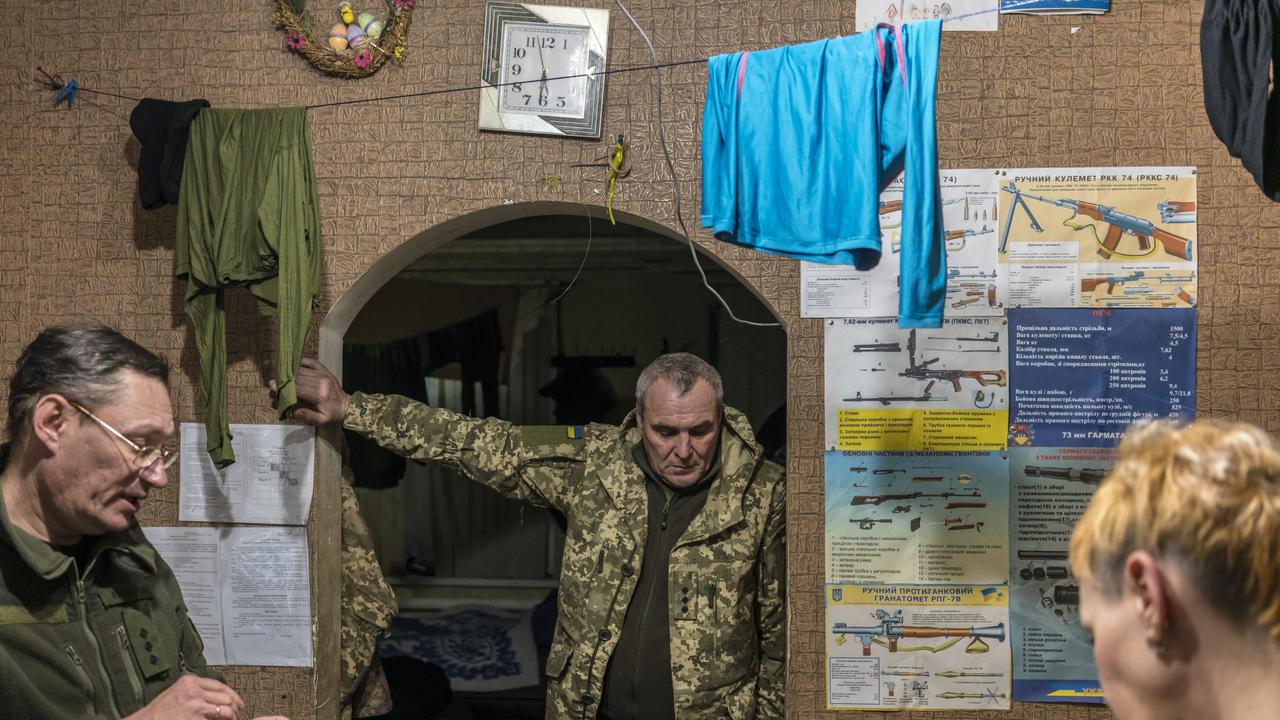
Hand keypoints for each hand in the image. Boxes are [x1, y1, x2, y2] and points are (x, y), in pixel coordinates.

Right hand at [124, 675, 248, 719]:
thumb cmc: (160, 711)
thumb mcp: (177, 692)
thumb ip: (196, 691)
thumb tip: (218, 698)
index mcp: (190, 681)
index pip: (220, 685)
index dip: (233, 695)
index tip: (238, 702)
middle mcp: (194, 690)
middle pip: (225, 696)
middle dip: (234, 707)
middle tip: (236, 714)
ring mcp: (195, 704)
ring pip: (225, 709)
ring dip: (231, 716)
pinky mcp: (195, 718)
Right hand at [271, 358, 348, 426]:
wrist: (346, 406)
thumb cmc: (332, 414)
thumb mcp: (321, 420)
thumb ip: (307, 416)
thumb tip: (293, 412)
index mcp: (319, 394)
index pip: (298, 388)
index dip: (284, 387)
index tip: (272, 386)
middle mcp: (321, 381)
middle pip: (298, 379)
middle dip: (283, 381)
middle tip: (271, 383)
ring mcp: (323, 374)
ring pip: (302, 371)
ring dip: (289, 373)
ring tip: (279, 376)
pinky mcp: (325, 370)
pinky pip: (312, 362)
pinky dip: (302, 362)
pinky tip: (294, 364)